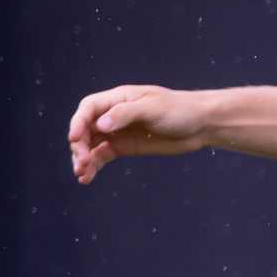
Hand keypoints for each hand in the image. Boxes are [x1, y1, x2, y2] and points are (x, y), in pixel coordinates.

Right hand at [68, 85, 208, 183]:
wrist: (202, 124)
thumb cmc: (179, 110)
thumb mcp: (153, 109)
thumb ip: (126, 114)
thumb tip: (101, 124)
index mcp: (119, 99)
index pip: (89, 108)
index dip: (78, 122)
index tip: (74, 138)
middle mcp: (114, 115)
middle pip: (86, 128)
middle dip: (80, 145)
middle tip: (82, 161)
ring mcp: (118, 131)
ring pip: (91, 144)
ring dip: (83, 158)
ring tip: (81, 173)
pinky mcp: (125, 147)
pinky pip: (103, 156)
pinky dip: (94, 166)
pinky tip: (87, 178)